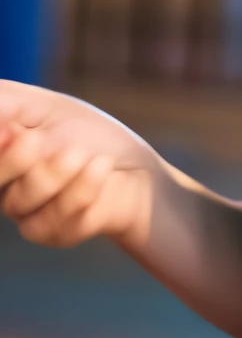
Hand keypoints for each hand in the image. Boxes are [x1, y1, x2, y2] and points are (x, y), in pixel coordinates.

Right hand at [0, 81, 157, 253]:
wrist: (132, 167)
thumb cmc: (85, 133)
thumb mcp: (44, 108)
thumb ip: (5, 104)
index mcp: (2, 154)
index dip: (0, 151)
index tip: (11, 131)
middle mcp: (5, 187)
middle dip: (12, 161)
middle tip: (35, 139)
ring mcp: (25, 214)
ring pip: (22, 201)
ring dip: (58, 171)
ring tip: (84, 152)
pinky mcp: (52, 233)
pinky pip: (56, 220)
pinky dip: (83, 188)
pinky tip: (102, 167)